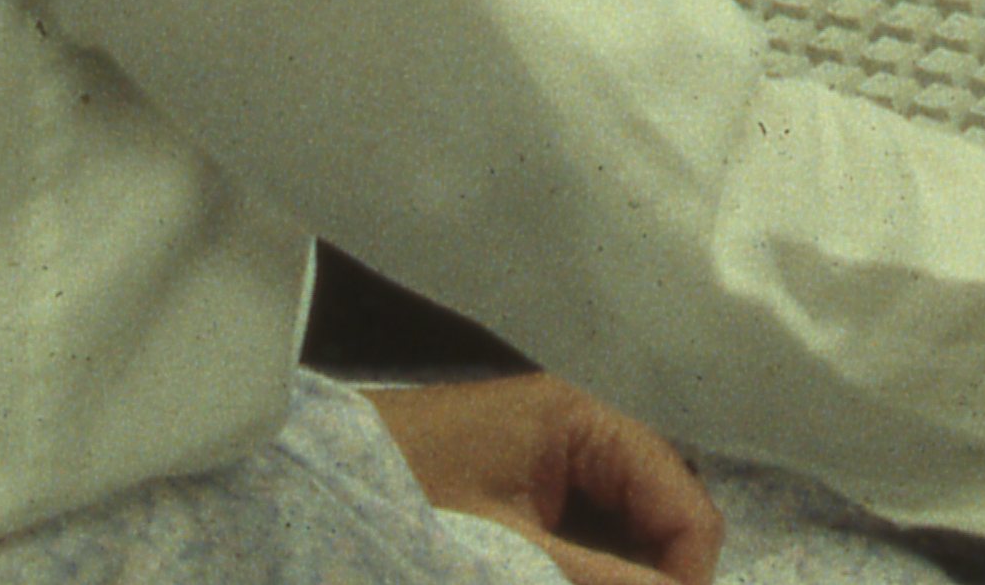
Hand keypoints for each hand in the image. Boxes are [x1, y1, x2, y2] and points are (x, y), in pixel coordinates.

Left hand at [369, 372, 720, 584]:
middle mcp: (575, 426)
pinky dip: (585, 571)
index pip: (681, 496)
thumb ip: (598, 583)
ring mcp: (545, 457)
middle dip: (656, 574)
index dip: (689, 573)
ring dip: (619, 575)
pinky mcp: (516, 489)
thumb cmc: (399, 506)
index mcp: (580, 416)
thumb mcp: (504, 555)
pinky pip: (582, 534)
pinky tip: (567, 582)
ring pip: (624, 530)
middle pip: (659, 511)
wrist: (295, 491)